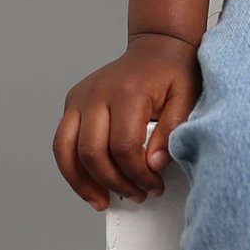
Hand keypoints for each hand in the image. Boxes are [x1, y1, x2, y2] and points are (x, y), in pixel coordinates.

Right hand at [53, 34, 201, 208]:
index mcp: (127, 92)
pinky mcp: (73, 103)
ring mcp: (80, 98)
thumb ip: (174, 130)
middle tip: (136, 195)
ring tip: (103, 202)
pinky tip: (88, 186)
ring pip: (67, 150)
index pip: (123, 146)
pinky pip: (62, 143)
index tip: (153, 186)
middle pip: (92, 152)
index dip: (138, 175)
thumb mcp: (186, 97)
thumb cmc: (173, 73)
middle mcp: (97, 93)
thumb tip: (154, 165)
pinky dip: (71, 169)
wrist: (157, 47)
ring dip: (83, 183)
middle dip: (114, 182)